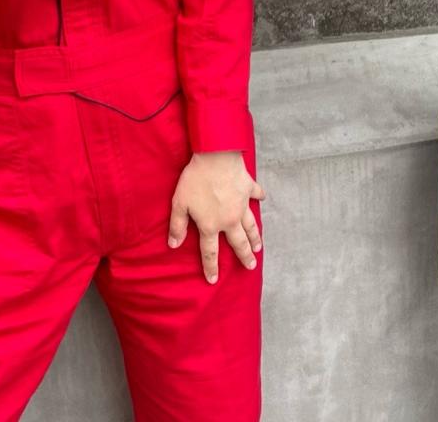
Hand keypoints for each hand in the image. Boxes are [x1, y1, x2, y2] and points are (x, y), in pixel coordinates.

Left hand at [168, 151, 264, 283]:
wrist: (216, 156)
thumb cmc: (195, 179)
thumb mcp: (180, 203)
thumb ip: (177, 225)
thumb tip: (174, 245)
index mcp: (211, 225)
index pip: (210, 252)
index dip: (211, 267)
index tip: (213, 280)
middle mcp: (229, 219)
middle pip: (238, 243)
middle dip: (244, 256)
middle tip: (251, 266)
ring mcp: (242, 204)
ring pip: (251, 225)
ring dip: (255, 237)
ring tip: (259, 247)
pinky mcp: (248, 188)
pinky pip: (256, 194)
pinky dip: (259, 197)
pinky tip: (262, 199)